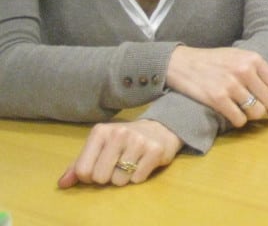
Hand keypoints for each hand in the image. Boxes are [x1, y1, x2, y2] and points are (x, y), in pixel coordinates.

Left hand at [58, 119, 182, 187]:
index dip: (89, 177)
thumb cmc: (124, 141)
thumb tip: (62, 184)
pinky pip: (137, 179)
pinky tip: (143, 163)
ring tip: (131, 164)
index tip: (100, 167)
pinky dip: (139, 176)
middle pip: (100, 177)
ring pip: (119, 181)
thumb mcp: (100, 147)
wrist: (160, 129)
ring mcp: (138, 141)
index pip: (83, 170)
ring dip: (124, 178)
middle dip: (108, 177)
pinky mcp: (155, 150)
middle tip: (117, 166)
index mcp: (100, 132)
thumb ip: (79, 165)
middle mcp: (119, 133)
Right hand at [165, 45, 267, 126]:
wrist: (182, 63)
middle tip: (260, 113)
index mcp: (254, 59)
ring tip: (245, 113)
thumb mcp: (241, 56)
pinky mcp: (217, 98)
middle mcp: (245, 70)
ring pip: (257, 112)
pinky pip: (239, 119)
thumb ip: (263, 68)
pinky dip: (239, 121)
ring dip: (253, 117)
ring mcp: (231, 84)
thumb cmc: (215, 61)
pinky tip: (233, 115)